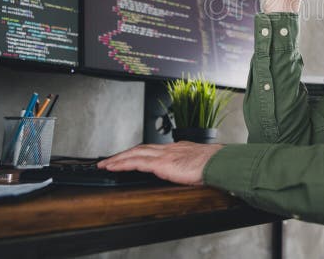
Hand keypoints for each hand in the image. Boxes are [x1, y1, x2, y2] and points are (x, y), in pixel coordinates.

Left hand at [97, 142, 222, 184]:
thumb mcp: (200, 165)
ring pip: (134, 153)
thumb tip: (190, 174)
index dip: (139, 153)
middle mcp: (168, 149)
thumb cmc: (214, 166)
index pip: (153, 150)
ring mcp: (163, 154)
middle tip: (110, 159)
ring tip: (105, 164)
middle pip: (140, 149)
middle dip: (124, 154)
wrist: (218, 163)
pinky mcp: (160, 163)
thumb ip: (190, 168)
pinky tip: (113, 167)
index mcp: (178, 150)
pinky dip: (122, 164)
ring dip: (118, 158)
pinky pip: (135, 162)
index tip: (131, 157)